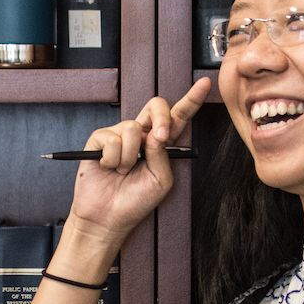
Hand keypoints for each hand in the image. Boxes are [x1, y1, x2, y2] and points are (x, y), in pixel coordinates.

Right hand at [62, 77, 211, 250]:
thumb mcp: (161, 180)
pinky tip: (109, 168)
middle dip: (160, 117)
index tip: (205, 85)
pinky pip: (111, 139)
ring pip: (132, 127)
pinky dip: (112, 159)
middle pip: (155, 106)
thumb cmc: (135, 202)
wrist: (107, 218)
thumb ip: (163, 154)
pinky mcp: (99, 140)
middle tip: (157, 138)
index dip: (191, 100)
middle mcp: (141, 136)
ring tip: (123, 171)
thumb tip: (154, 132)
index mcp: (160, 144)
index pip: (178, 117)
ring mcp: (119, 136)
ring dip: (129, 156)